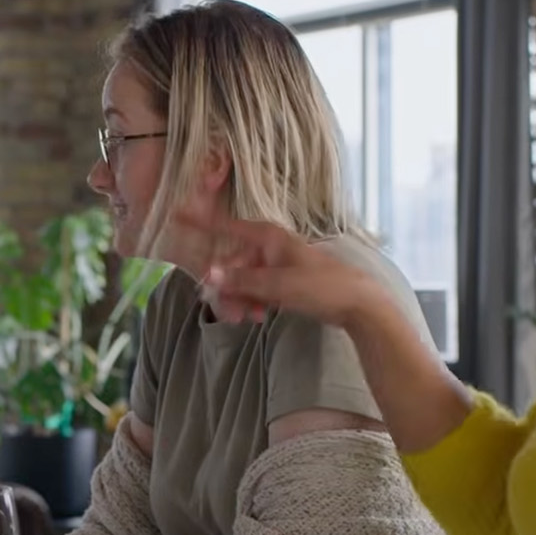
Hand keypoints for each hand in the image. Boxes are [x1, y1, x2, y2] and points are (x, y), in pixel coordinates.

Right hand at [175, 209, 372, 328]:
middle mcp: (271, 247)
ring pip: (246, 280)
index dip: (202, 222)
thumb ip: (242, 281)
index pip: (227, 227)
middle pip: (234, 263)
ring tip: (246, 319)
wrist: (358, 303)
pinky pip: (259, 289)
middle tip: (227, 314)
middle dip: (227, 288)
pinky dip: (255, 302)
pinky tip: (259, 317)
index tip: (176, 215)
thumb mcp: (278, 286)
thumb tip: (209, 275)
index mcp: (269, 238)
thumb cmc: (321, 286)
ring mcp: (279, 264)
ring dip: (241, 299)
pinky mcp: (287, 281)